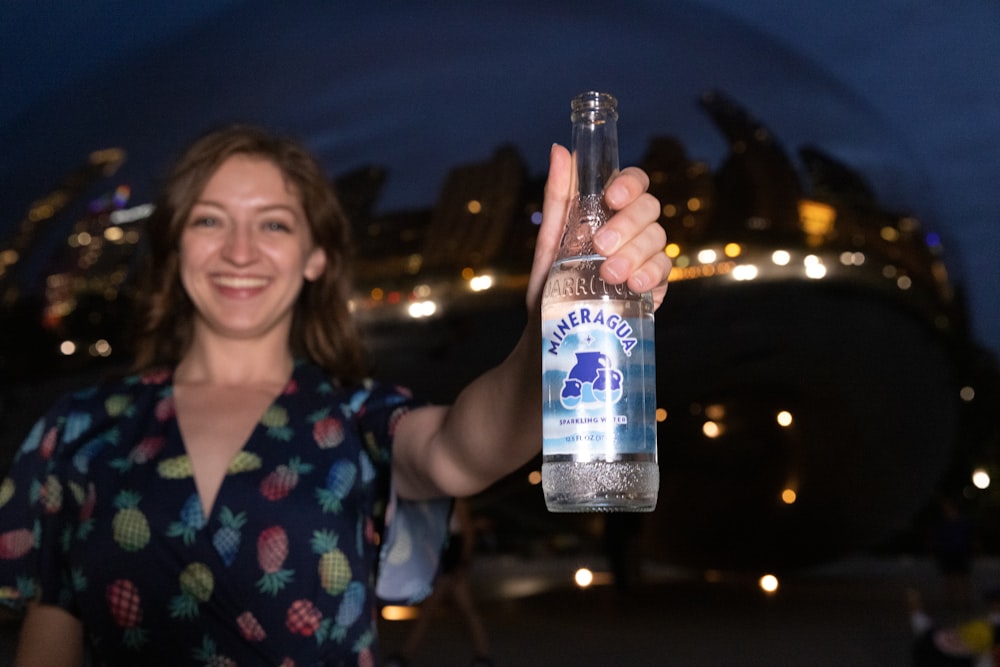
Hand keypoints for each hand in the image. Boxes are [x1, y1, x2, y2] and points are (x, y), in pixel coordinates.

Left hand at [527, 144, 669, 311]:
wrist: (553, 336)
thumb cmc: (551, 286)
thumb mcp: (549, 241)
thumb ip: (558, 198)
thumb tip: (560, 150)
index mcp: (608, 213)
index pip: (634, 182)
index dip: (629, 183)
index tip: (611, 198)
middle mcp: (632, 231)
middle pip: (650, 208)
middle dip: (627, 224)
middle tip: (600, 245)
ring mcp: (646, 258)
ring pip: (658, 239)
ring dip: (635, 252)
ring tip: (609, 272)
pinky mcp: (654, 286)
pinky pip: (664, 271)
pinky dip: (650, 273)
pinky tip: (633, 283)